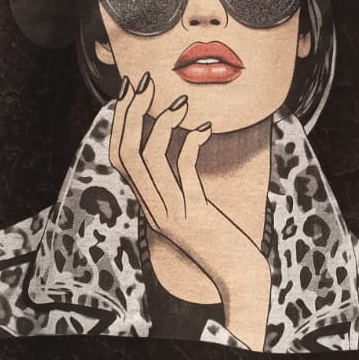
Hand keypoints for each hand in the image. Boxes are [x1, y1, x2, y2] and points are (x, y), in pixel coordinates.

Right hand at [108, 71, 271, 348]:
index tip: (131, 90)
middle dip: (131, 112)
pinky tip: (206, 128)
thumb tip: (183, 141)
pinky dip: (190, 143)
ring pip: (147, 158)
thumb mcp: (194, 206)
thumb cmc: (225, 239)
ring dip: (161, 122)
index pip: (118, 157)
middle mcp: (152, 208)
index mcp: (149, 204)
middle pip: (126, 152)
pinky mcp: (193, 216)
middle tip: (144, 82)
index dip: (120, 121)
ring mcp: (170, 213)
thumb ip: (180, 182)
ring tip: (179, 99)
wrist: (240, 277)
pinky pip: (182, 171)